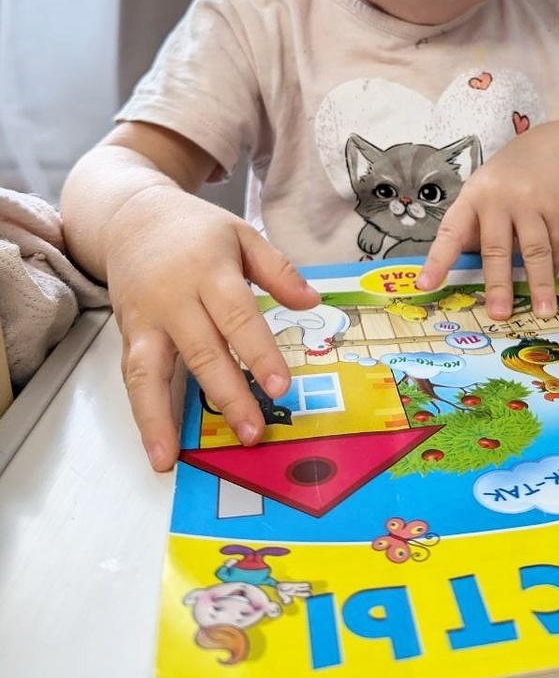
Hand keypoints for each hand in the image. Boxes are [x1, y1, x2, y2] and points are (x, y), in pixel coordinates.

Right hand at [105, 184, 319, 471]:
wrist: (131, 217)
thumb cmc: (196, 231)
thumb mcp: (242, 234)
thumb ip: (278, 269)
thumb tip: (312, 302)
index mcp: (210, 270)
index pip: (238, 316)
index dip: (259, 352)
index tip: (281, 386)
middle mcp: (174, 298)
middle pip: (201, 351)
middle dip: (226, 395)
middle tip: (252, 433)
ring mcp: (146, 319)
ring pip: (149, 372)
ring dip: (160, 418)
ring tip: (170, 459)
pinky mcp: (128, 335)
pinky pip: (133, 377)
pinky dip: (142, 415)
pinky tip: (156, 448)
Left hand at [416, 124, 558, 319]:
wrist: (550, 149)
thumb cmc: (506, 181)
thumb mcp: (482, 195)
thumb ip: (474, 229)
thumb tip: (459, 274)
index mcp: (471, 197)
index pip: (450, 231)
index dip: (437, 260)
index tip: (425, 285)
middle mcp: (498, 198)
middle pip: (496, 248)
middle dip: (498, 284)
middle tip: (498, 314)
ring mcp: (529, 201)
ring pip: (534, 250)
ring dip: (539, 284)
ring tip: (543, 311)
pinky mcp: (557, 205)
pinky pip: (555, 244)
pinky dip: (554, 266)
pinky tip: (551, 280)